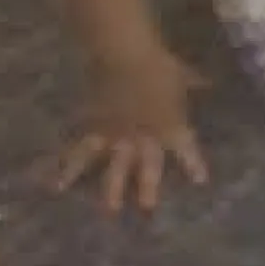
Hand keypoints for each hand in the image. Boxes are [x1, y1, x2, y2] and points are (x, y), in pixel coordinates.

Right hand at [54, 49, 209, 214]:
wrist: (124, 54)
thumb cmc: (159, 63)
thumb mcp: (182, 73)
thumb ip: (193, 82)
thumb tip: (208, 82)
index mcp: (170, 126)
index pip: (186, 149)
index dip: (194, 165)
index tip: (200, 181)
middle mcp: (145, 138)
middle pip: (149, 170)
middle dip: (149, 190)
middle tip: (147, 210)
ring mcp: (118, 136)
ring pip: (114, 169)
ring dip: (111, 191)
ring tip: (109, 211)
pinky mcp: (93, 128)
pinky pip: (80, 151)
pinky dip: (67, 167)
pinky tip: (56, 185)